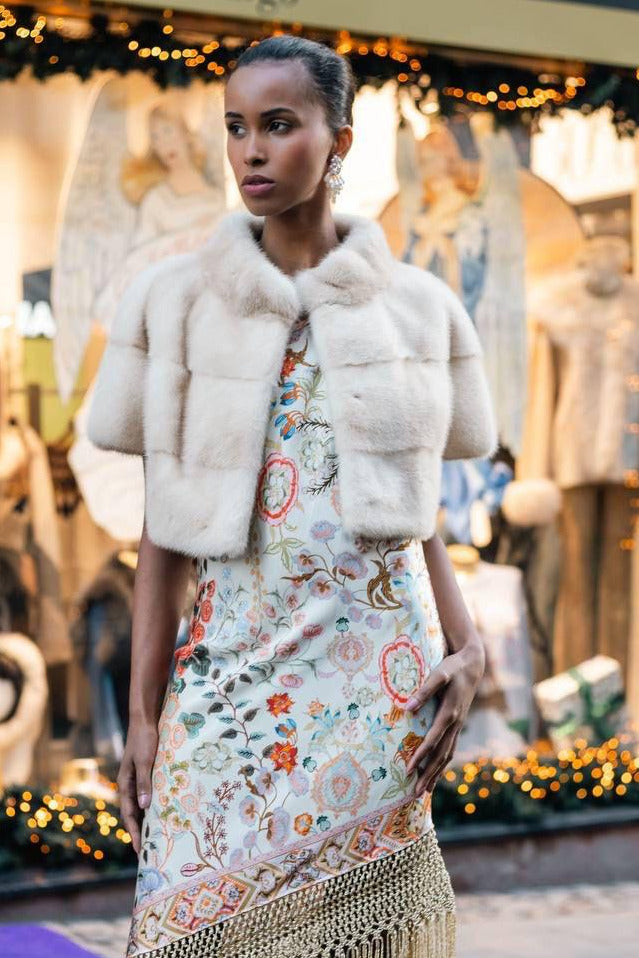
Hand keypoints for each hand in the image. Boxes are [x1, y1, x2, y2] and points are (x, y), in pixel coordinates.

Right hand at [117, 719, 158, 855]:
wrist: (144, 720)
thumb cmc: (144, 739)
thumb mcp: (144, 761)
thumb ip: (144, 783)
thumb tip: (144, 807)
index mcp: (125, 784)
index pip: (128, 814)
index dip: (134, 832)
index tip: (140, 849)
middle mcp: (129, 785)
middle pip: (133, 814)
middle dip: (139, 832)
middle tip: (148, 851)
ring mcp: (137, 780)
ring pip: (140, 806)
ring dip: (146, 821)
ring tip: (156, 838)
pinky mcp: (145, 774)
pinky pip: (147, 795)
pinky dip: (152, 807)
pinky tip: (162, 813)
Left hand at [403, 639, 484, 797]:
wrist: (473, 665)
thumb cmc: (453, 667)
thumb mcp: (439, 673)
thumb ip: (424, 690)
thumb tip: (407, 707)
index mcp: (450, 712)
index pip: (433, 739)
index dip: (420, 755)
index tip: (408, 769)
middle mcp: (456, 723)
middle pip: (440, 755)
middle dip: (427, 774)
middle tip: (414, 793)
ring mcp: (458, 726)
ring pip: (447, 755)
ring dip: (435, 774)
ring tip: (424, 792)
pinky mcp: (458, 725)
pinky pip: (450, 749)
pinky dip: (442, 764)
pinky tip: (435, 774)